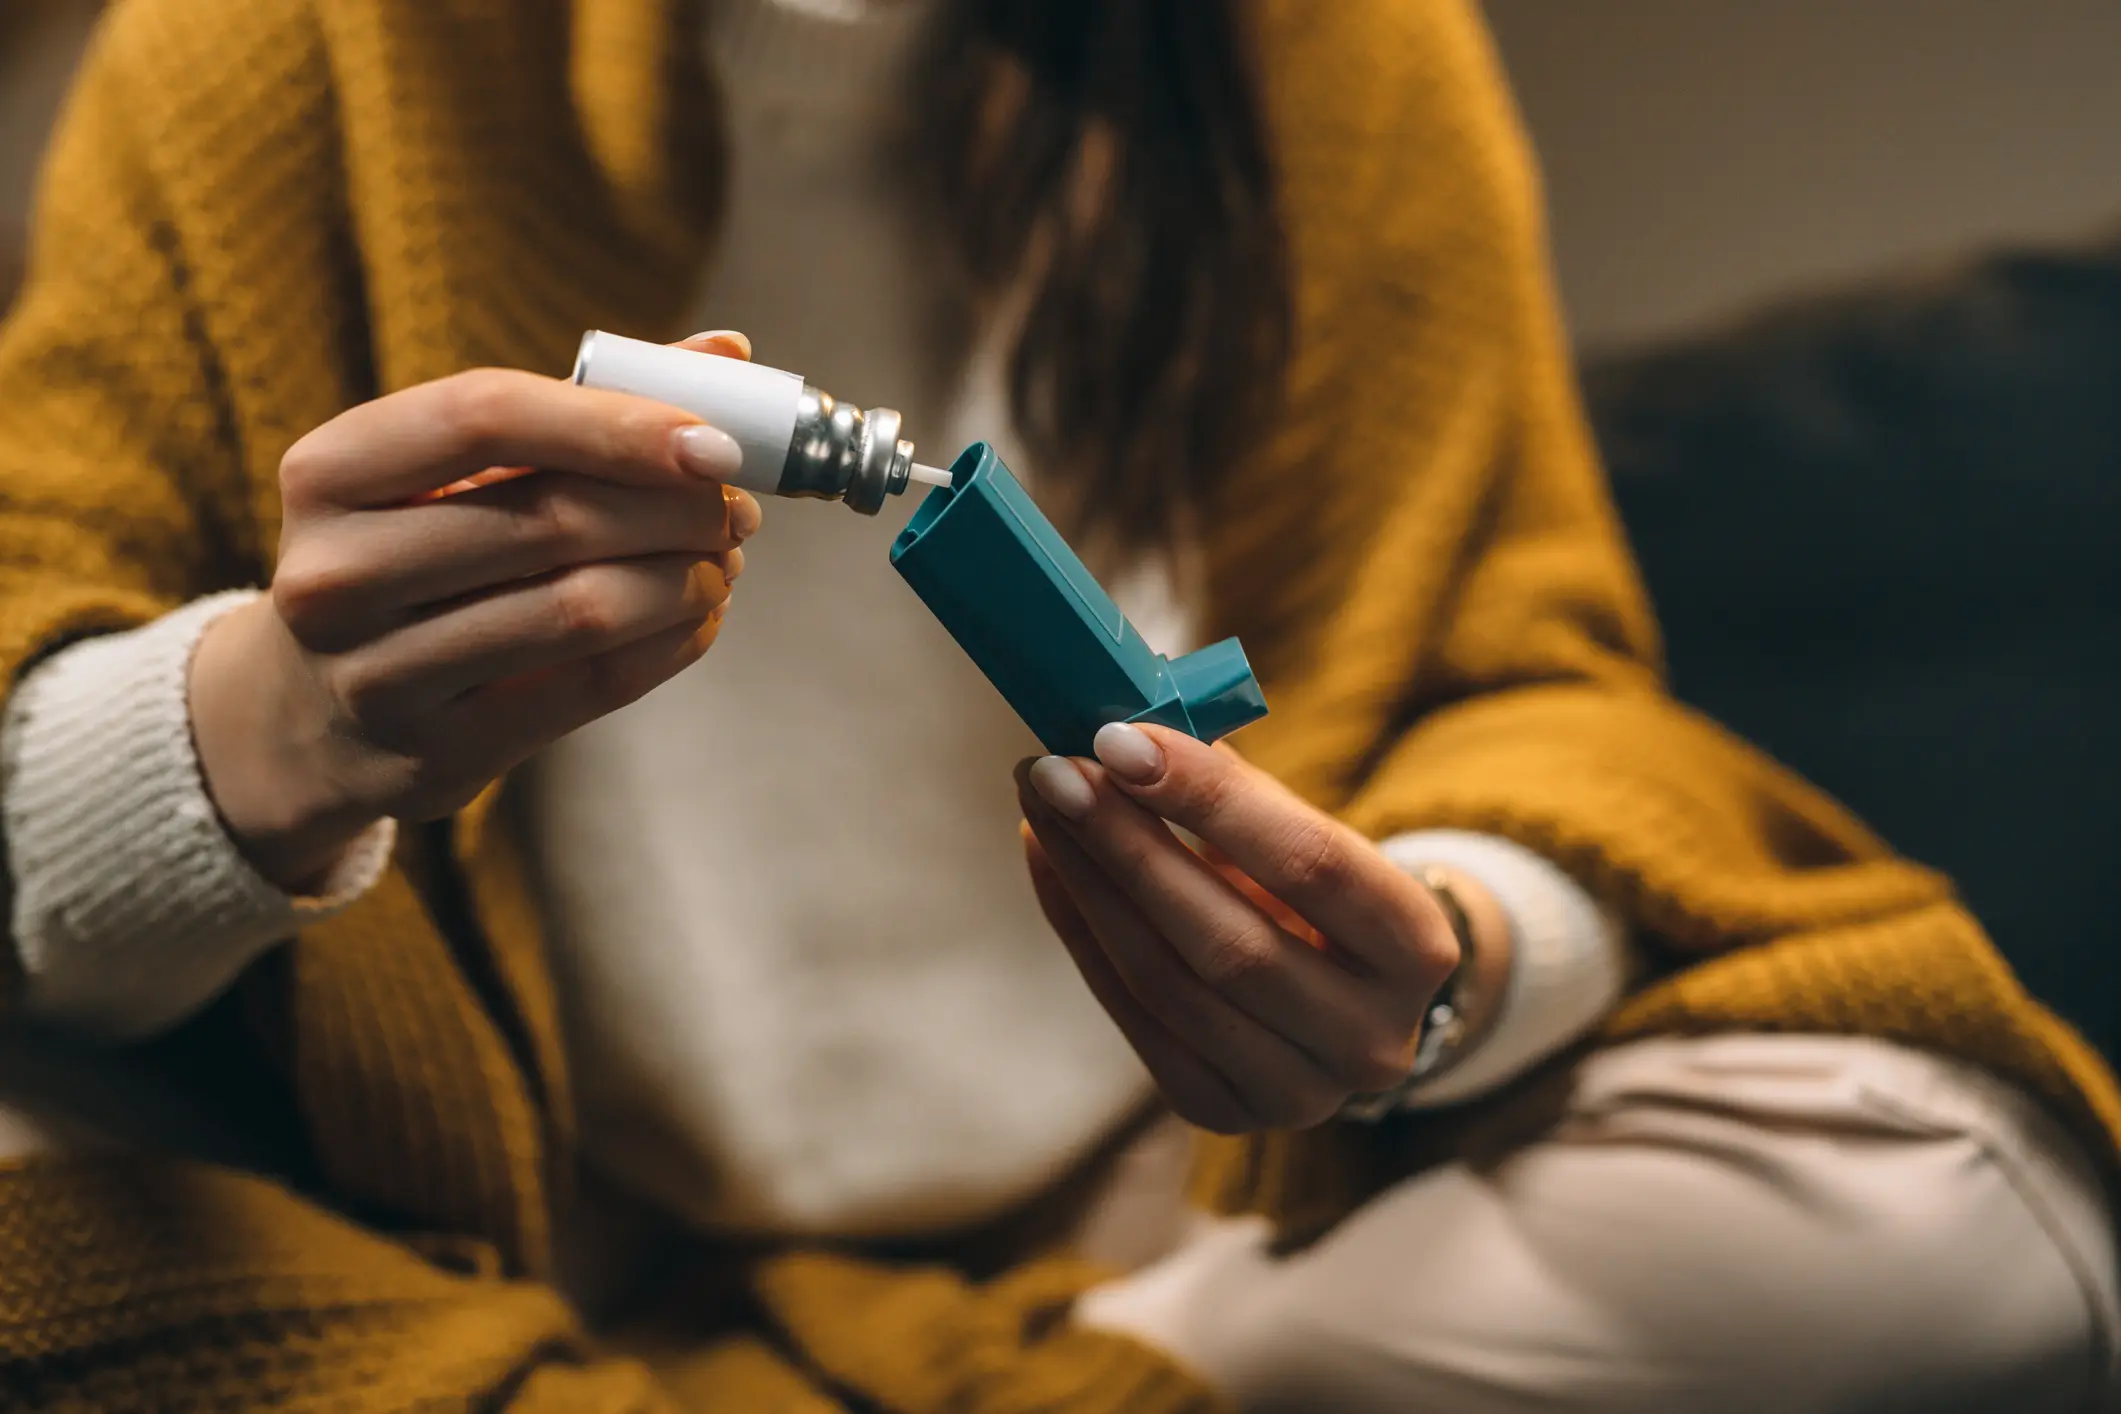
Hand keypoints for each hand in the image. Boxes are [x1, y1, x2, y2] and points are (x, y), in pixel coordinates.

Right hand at [191, 333, 761, 890]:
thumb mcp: (457, 473)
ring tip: (722, 562)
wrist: (310, 714)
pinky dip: (670, 643)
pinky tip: (697, 617)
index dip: (616, 423)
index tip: (716, 443)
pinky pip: (592, 687)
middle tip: (736, 508)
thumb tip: (727, 352)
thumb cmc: (412, 556)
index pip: (486, 414)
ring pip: (581, 609)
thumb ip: (585, 406)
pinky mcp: (435, 752)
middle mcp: (335, 572)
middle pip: (552, 519)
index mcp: (331, 471)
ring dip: (684, 579)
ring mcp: (376, 673)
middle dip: (676, 510)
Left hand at [1017, 724, 1465, 1133]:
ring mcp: (1298, 1093)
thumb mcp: (1307, 837)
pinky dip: (1079, 930)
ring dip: (1089, 884)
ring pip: (1168, 982)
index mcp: (1418, 950)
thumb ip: (1234, 794)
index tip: (1122, 739)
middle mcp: (1372, 1039)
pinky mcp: (1222, 1112)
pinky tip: (1048, 862)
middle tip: (1054, 770)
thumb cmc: (1317, 895)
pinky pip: (1132, 1016)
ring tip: (1041, 807)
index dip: (1211, 799)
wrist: (1342, 1002)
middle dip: (1127, 844)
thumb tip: (1127, 731)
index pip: (1311, 865)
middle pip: (1229, 938)